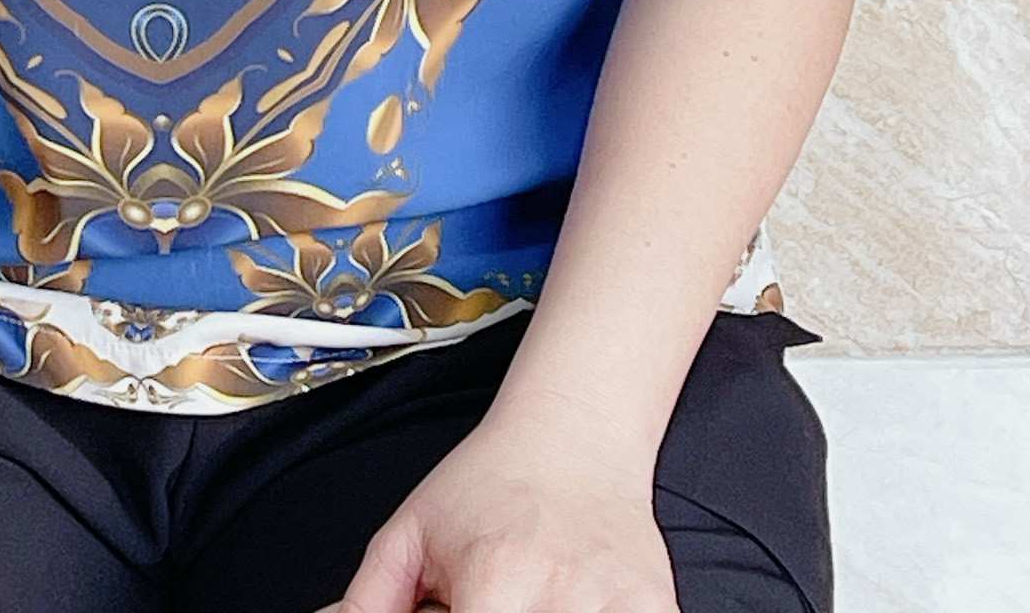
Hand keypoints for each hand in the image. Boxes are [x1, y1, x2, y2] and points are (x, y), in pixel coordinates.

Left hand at [337, 420, 675, 612]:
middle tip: (486, 601)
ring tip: (520, 602)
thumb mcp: (412, 533)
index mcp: (496, 576)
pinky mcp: (659, 611)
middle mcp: (561, 595)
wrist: (574, 433)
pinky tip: (568, 604)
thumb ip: (369, 601)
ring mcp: (618, 606)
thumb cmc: (488, 484)